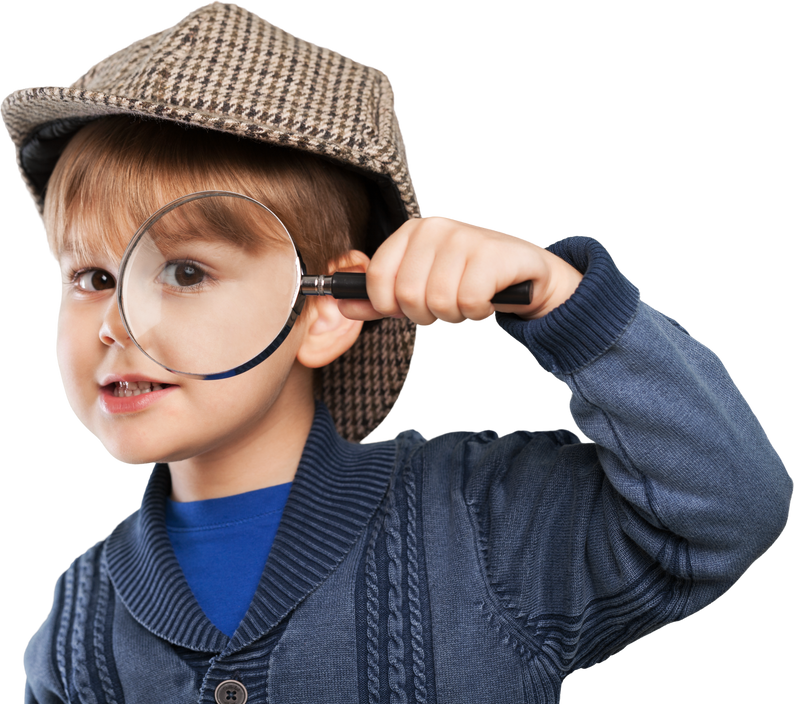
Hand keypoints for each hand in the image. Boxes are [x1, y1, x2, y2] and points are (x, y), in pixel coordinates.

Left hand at [336, 213, 583, 325]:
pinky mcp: (491, 254)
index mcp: (412, 232)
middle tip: (447, 307)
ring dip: (455, 316)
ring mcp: (464, 237)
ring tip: (468, 303)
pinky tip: (487, 301)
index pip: (376, 280)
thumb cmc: (469, 278)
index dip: (390, 307)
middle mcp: (435, 227)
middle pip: (407, 297)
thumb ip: (379, 299)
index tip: (411, 308)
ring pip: (438, 303)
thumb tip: (342, 305)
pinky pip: (468, 303)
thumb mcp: (420, 286)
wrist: (526, 273)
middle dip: (427, 316)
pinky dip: (478, 313)